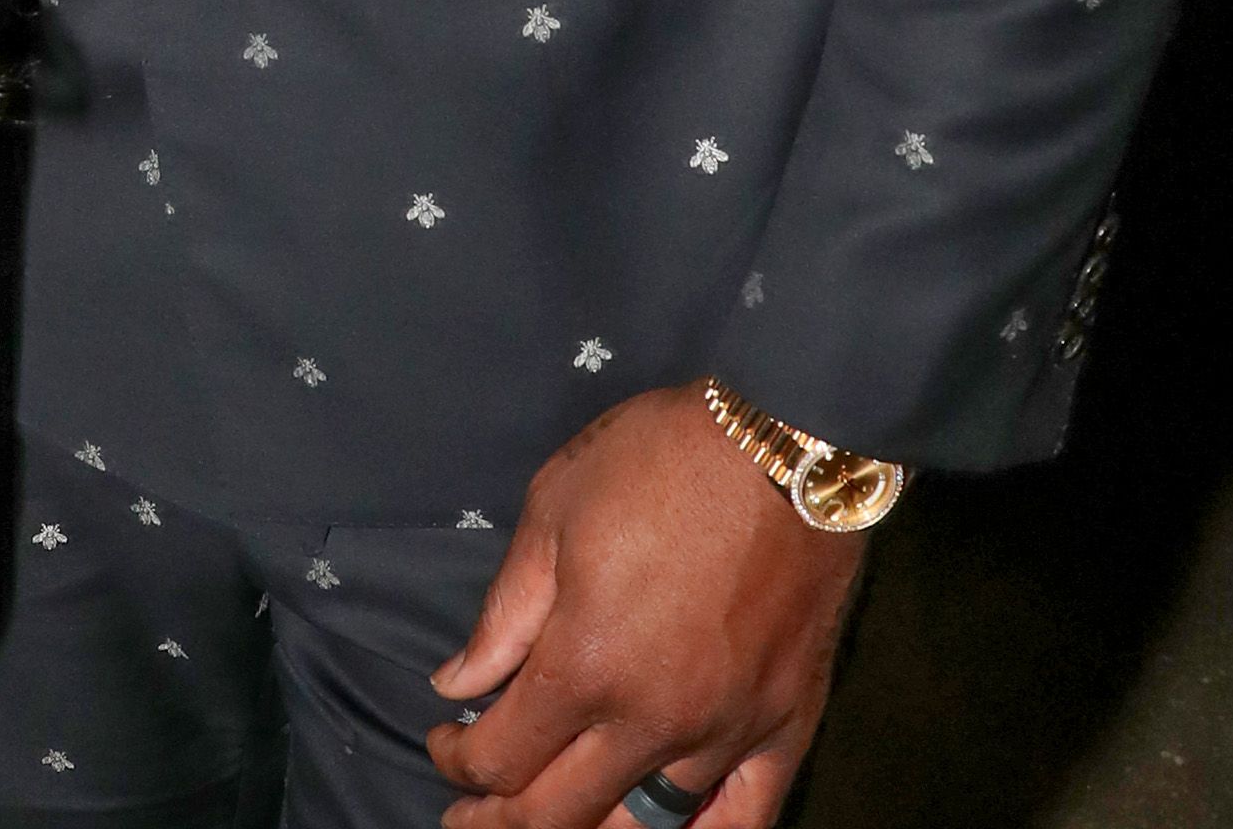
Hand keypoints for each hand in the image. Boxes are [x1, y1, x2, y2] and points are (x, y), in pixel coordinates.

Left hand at [425, 384, 865, 828]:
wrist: (786, 443)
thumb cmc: (659, 458)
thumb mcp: (554, 510)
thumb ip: (505, 613)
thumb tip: (458, 683)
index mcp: (585, 664)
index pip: (502, 756)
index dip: (459, 760)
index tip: (445, 740)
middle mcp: (652, 721)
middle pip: (559, 815)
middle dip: (497, 821)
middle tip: (469, 813)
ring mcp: (724, 733)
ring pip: (643, 827)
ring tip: (552, 820)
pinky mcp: (787, 726)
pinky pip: (744, 819)